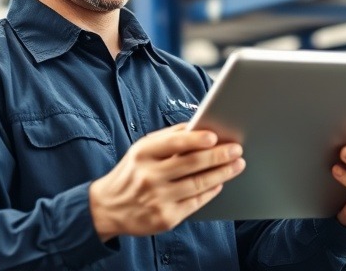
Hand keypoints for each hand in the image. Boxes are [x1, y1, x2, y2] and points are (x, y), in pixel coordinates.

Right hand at [89, 123, 244, 241]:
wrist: (107, 208)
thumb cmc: (131, 173)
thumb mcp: (140, 150)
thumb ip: (168, 138)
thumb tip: (199, 127)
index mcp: (142, 154)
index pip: (173, 143)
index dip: (196, 139)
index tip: (215, 136)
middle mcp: (149, 176)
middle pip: (191, 164)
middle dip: (218, 156)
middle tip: (236, 149)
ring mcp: (157, 199)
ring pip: (197, 184)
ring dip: (222, 174)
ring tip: (237, 165)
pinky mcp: (165, 218)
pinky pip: (195, 203)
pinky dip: (211, 192)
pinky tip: (220, 183)